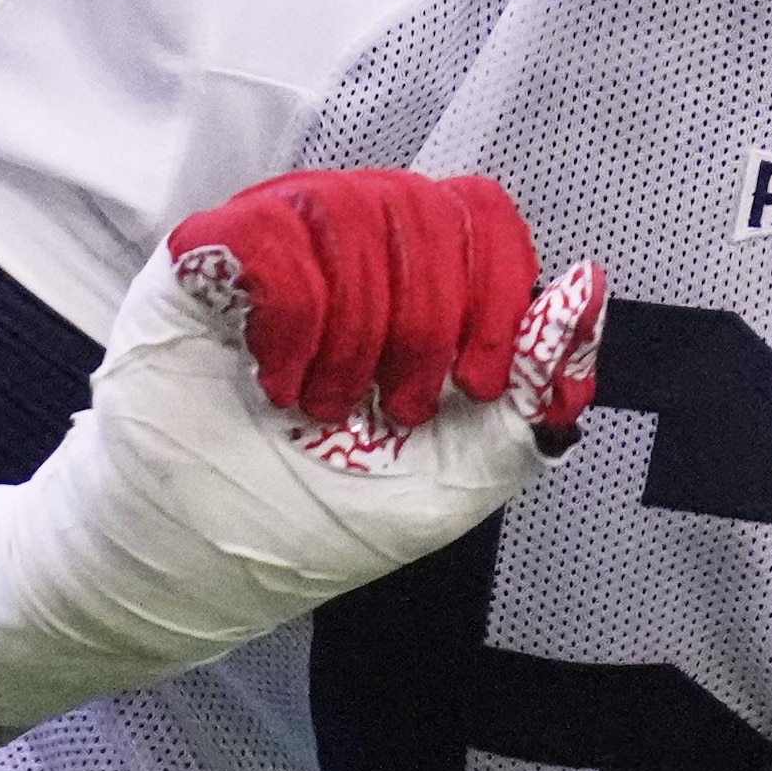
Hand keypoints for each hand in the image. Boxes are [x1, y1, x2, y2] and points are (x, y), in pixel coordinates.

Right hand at [0, 170, 602, 728]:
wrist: (183, 563)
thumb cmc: (305, 517)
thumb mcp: (454, 479)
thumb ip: (531, 393)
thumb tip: (588, 291)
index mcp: (411, 283)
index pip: (481, 216)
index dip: (496, 289)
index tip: (473, 384)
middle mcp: (344, 246)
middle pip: (427, 207)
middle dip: (426, 324)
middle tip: (389, 410)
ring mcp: (272, 243)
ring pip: (356, 210)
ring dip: (358, 332)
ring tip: (319, 405)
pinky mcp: (202, 256)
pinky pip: (278, 234)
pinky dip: (297, 321)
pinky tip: (275, 381)